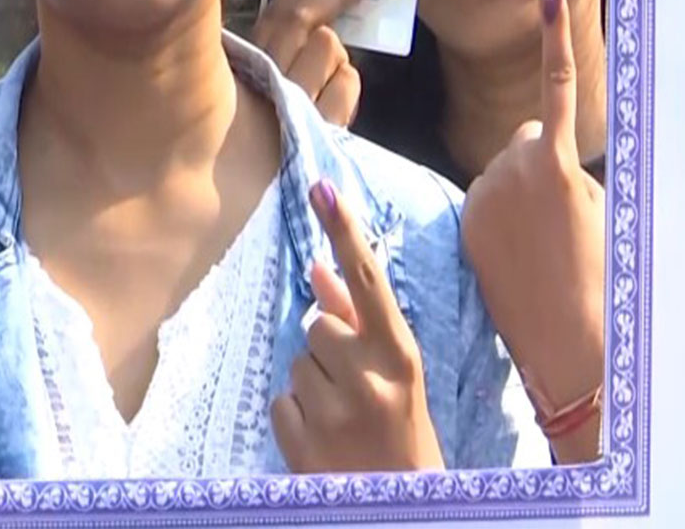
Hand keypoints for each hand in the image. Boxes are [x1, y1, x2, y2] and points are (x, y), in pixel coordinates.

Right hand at [251, 0, 371, 126]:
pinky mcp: (318, 127)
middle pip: (306, 23)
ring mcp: (293, 102)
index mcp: (249, 61)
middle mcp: (267, 78)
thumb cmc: (261, 117)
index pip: (279, 10)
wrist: (258, 186)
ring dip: (339, 52)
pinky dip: (349, 83)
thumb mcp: (260, 68)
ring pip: (330, 48)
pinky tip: (338, 92)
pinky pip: (348, 83)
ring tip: (330, 69)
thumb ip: (276, 30)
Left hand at [272, 179, 444, 472]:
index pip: (367, 279)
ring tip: (346, 419)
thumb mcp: (396, 377)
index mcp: (400, 357)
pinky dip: (296, 416)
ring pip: (297, 361)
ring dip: (314, 384)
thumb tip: (318, 266)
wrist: (404, 511)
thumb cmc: (404, 434)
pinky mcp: (300, 440)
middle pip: (318, 324)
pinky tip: (326, 440)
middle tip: (358, 391)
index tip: (321, 188)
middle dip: (330, 349)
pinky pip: (280, 399)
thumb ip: (358, 321)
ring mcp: (333, 411)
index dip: (343, 231)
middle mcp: (369, 379)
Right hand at [461, 0, 604, 461]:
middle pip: (526, 150)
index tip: (530, 244)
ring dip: (566, 182)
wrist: (564, 342)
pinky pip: (552, 89)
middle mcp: (486, 177)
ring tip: (571, 240)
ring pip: (544, 143)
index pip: (503, 176)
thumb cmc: (544, 313)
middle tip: (560, 246)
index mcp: (468, 207)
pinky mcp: (549, 160)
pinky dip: (551, 35)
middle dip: (549, 186)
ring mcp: (515, 168)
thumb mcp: (504, 263)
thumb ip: (507, 211)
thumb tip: (529, 159)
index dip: (530, 211)